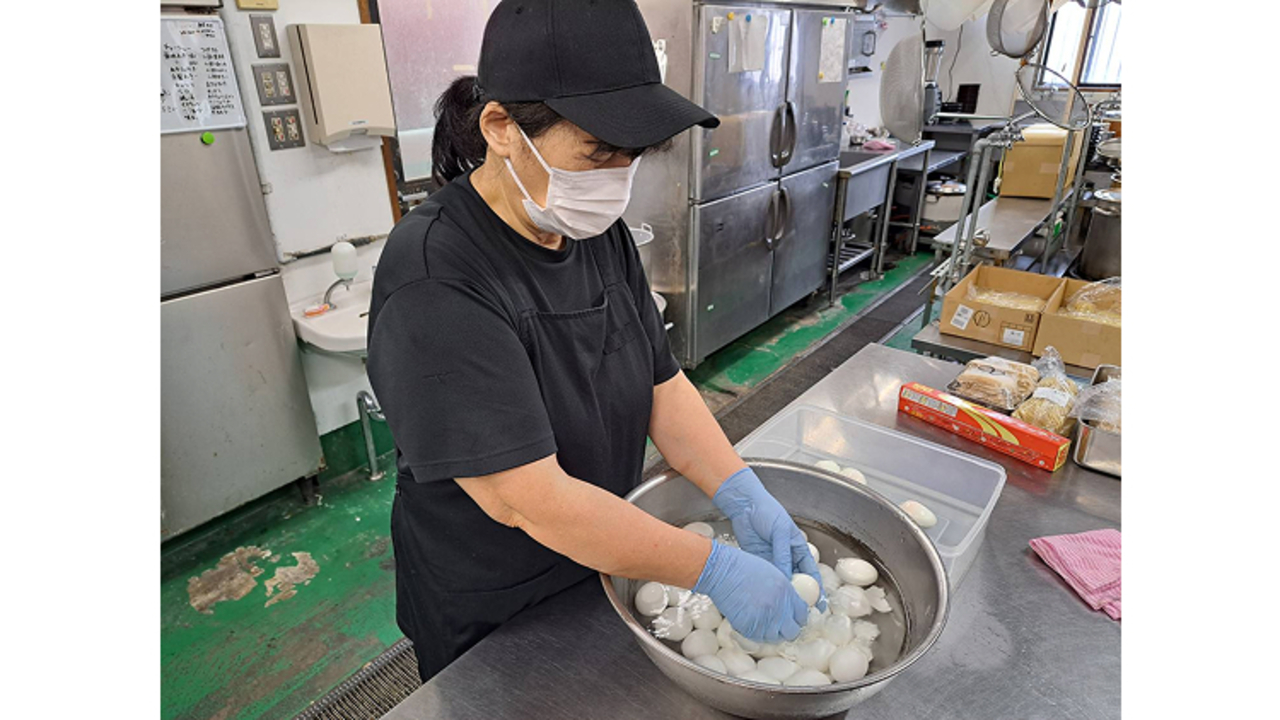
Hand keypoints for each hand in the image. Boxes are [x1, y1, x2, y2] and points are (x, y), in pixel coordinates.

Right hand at [693, 541, 808, 642]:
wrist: (721, 570)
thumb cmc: (743, 567)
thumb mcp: (773, 573)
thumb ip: (785, 592)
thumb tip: (790, 606)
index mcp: (786, 592)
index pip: (802, 615)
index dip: (798, 618)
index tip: (792, 619)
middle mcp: (778, 608)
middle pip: (792, 632)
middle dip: (787, 630)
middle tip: (779, 626)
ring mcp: (764, 619)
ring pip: (775, 638)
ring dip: (771, 633)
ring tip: (762, 624)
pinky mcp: (748, 627)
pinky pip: (757, 639)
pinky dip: (756, 634)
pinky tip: (751, 623)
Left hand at [713, 467, 824, 608]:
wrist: (745, 505)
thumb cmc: (767, 512)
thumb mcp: (780, 532)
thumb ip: (782, 555)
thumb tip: (785, 578)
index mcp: (799, 549)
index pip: (811, 575)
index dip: (816, 591)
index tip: (819, 606)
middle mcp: (788, 558)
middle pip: (796, 583)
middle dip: (799, 599)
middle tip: (800, 616)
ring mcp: (773, 562)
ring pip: (781, 584)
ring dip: (782, 597)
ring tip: (783, 613)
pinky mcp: (758, 563)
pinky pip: (765, 579)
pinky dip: (767, 590)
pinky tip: (767, 601)